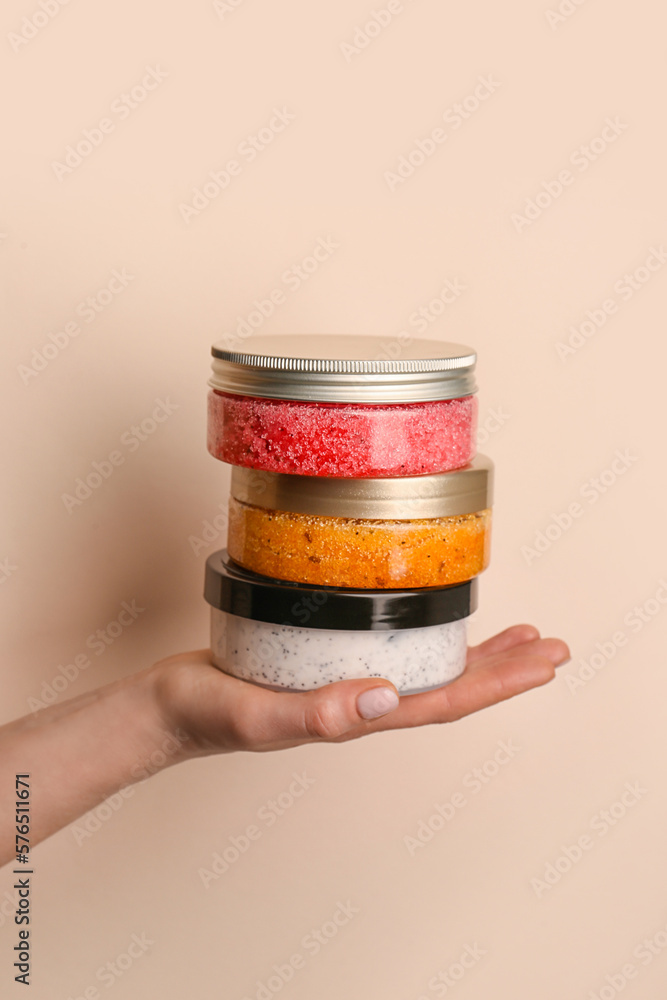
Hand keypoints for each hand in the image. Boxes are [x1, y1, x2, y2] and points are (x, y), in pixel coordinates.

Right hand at [154, 624, 569, 755]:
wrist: (170, 708)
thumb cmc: (207, 714)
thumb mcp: (258, 715)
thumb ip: (317, 714)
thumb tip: (385, 698)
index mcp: (358, 716)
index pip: (446, 701)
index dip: (500, 681)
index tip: (545, 660)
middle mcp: (362, 700)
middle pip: (450, 687)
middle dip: (506, 668)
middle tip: (551, 646)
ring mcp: (346, 680)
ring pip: (428, 668)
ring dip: (476, 654)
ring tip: (513, 636)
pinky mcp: (326, 658)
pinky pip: (392, 647)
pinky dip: (425, 633)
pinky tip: (429, 618)